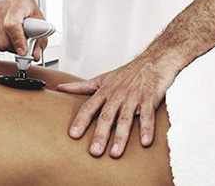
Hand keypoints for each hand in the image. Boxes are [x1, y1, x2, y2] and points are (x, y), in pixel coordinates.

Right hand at [0, 0, 46, 59]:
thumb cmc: (21, 3)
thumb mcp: (37, 16)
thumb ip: (40, 39)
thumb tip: (35, 56)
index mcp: (16, 5)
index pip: (12, 25)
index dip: (18, 40)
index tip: (23, 51)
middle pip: (4, 41)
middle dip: (15, 46)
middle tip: (20, 38)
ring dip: (6, 45)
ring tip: (10, 33)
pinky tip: (2, 32)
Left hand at [57, 54, 180, 157]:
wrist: (153, 61)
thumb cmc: (127, 73)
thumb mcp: (102, 79)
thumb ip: (81, 86)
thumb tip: (61, 87)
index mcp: (105, 92)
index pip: (89, 107)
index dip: (81, 121)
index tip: (73, 135)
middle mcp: (117, 96)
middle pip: (106, 116)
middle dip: (100, 134)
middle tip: (94, 151)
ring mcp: (133, 98)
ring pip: (125, 119)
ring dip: (121, 136)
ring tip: (115, 153)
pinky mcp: (149, 99)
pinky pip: (147, 116)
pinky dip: (146, 128)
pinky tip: (145, 142)